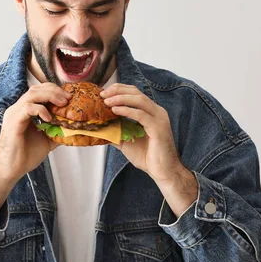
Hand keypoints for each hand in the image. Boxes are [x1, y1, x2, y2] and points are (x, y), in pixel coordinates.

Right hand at [0, 82, 70, 181]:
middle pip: (36, 89)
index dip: (54, 91)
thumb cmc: (24, 156)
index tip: (68, 97)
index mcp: (23, 111)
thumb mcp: (46, 140)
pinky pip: (28, 108)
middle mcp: (17, 109)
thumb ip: (57, 132)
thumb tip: (73, 129)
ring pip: (32, 94)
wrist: (10, 170)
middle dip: (54, 90)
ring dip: (50, 96)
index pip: (38, 91)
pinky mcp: (14, 122)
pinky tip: (49, 118)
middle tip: (68, 98)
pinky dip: (41, 109)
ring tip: (63, 103)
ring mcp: (14, 114)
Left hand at [101, 84, 196, 215]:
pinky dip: (127, 110)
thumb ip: (115, 131)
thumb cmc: (147, 157)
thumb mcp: (126, 141)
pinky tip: (116, 110)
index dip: (119, 90)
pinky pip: (141, 114)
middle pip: (136, 92)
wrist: (162, 171)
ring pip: (139, 100)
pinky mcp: (158, 127)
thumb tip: (98, 127)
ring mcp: (159, 118)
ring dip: (121, 98)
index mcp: (150, 112)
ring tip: (107, 101)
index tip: (104, 93)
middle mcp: (156, 111)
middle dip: (118, 90)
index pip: (134, 93)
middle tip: (103, 94)